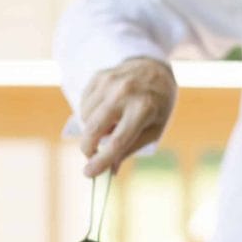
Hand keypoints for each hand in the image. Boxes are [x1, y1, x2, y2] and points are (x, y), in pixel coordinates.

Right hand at [78, 57, 177, 175]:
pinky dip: (89, 114)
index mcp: (143, 109)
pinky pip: (83, 104)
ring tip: (109, 126)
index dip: (101, 160)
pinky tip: (105, 111)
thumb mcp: (154, 129)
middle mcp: (124, 93)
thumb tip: (109, 170)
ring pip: (85, 117)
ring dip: (91, 129)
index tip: (88, 173)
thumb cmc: (158, 104)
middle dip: (87, 148)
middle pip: (94, 129)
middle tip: (91, 157)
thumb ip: (131, 148)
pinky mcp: (99, 77)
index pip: (117, 141)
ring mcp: (109, 83)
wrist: (154, 68)